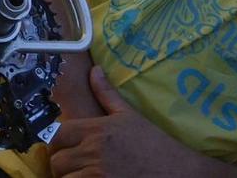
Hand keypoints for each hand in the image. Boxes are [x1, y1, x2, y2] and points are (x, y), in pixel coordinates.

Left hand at [47, 67, 205, 175]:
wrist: (179, 171)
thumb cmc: (155, 145)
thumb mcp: (129, 116)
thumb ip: (107, 94)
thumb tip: (94, 70)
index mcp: (96, 129)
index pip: (57, 134)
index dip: (58, 142)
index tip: (65, 148)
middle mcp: (93, 151)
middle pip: (57, 160)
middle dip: (62, 164)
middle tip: (74, 166)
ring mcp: (97, 173)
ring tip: (82, 176)